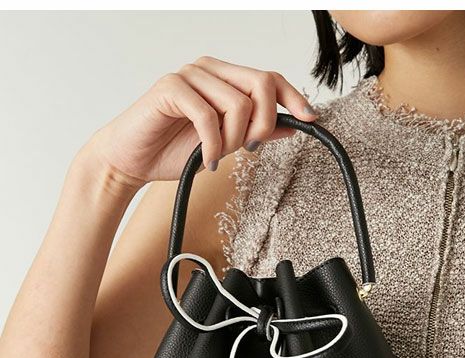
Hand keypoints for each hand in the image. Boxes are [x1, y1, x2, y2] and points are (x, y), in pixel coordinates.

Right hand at [84, 55, 316, 189]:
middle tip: (250, 148)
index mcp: (225, 78)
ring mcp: (190, 75)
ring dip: (234, 138)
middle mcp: (210, 70)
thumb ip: (255, 132)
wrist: (132, 159)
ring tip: (218, 155)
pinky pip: (208, 115)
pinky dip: (212, 144)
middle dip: (264, 122)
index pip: (270, 78)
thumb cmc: (172, 149)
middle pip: (261, 83)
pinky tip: (206, 159)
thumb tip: (292, 126)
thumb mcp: (224, 144)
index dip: (294, 97)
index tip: (311, 119)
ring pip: (238, 102)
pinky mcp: (170, 87)